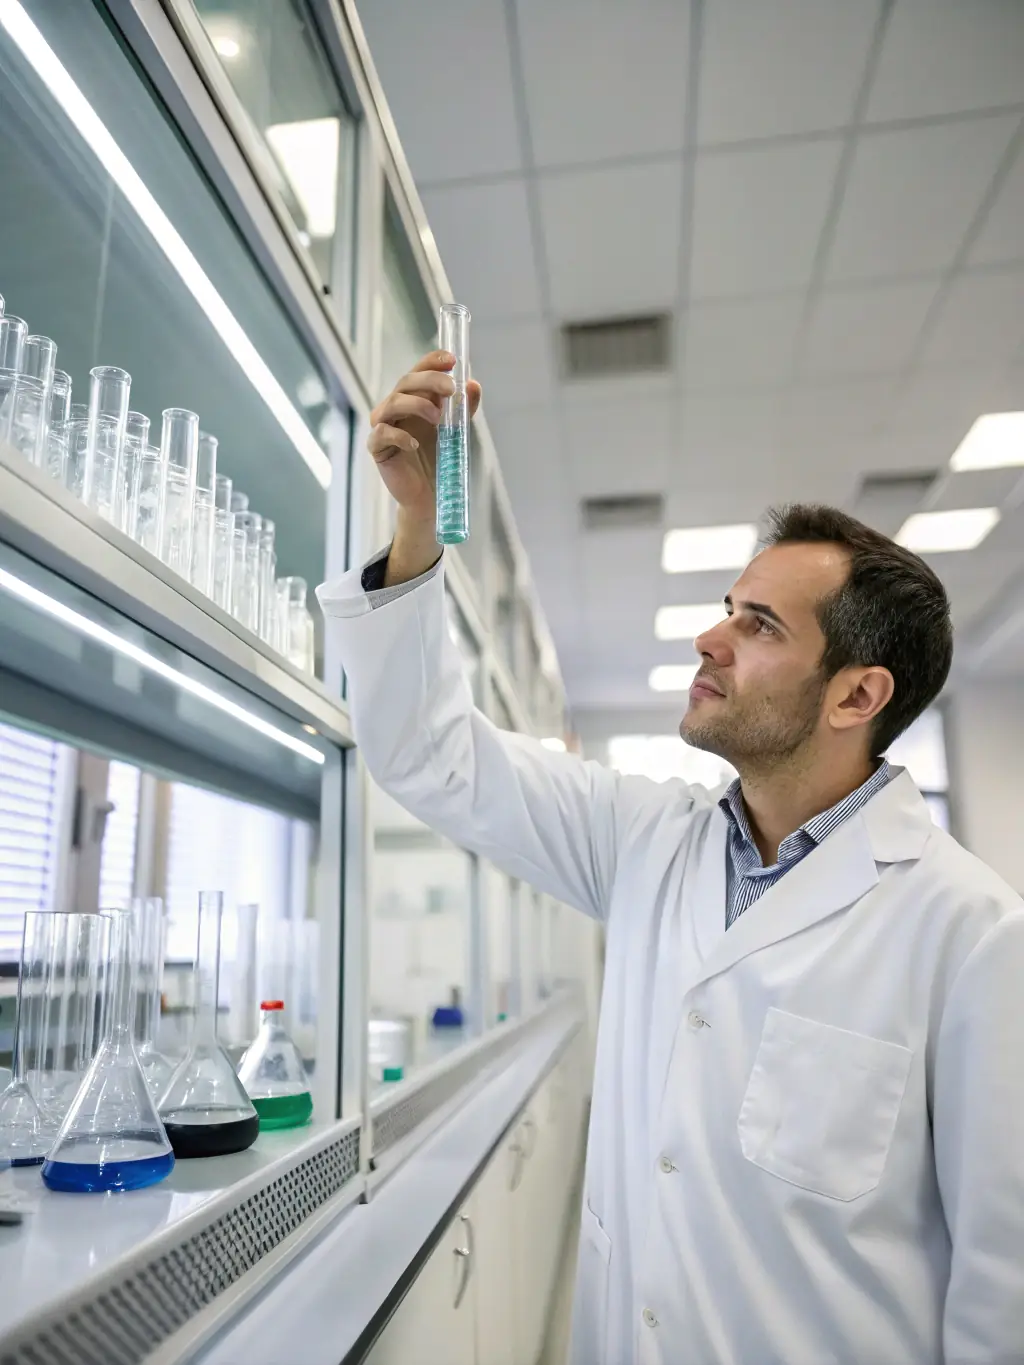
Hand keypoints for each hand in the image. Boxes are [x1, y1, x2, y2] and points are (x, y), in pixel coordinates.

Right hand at [368, 351, 482, 524]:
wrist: (429, 495)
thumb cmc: (438, 459)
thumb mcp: (456, 430)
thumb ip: (463, 408)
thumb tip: (473, 384)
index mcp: (413, 399)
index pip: (418, 372)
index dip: (432, 361)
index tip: (452, 360)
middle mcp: (395, 408)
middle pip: (405, 383)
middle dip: (429, 381)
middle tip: (451, 390)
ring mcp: (384, 426)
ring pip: (392, 403)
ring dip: (416, 404)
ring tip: (437, 417)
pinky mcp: (378, 448)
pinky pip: (382, 433)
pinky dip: (399, 435)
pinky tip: (415, 443)